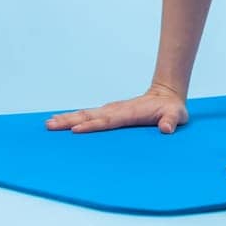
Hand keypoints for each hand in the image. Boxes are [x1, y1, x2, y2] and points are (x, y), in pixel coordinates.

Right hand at [44, 83, 188, 133]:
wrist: (166, 95)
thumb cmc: (171, 109)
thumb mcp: (176, 115)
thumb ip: (171, 120)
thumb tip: (167, 128)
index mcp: (129, 113)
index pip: (108, 121)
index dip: (93, 125)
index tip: (76, 129)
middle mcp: (117, 110)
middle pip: (90, 116)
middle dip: (70, 121)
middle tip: (51, 125)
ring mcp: (112, 111)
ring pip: (86, 115)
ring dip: (68, 119)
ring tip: (49, 124)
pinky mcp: (109, 114)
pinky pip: (88, 116)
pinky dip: (74, 119)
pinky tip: (61, 122)